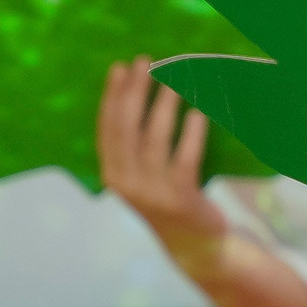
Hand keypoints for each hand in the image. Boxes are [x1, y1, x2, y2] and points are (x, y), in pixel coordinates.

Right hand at [98, 57, 228, 266]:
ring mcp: (152, 192)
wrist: (195, 244)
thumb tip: (142, 91)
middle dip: (134, 91)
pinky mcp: (180, 198)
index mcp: (112, 174)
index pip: (107, 128)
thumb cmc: (171, 197)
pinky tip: (198, 112)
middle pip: (126, 128)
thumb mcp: (146, 173)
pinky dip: (192, 133)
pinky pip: (185, 159)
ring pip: (155, 140)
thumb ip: (138, 143)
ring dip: (163, 105)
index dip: (112, 96)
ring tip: (173, 79)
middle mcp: (126, 183)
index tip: (120, 67)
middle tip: (146, 62)